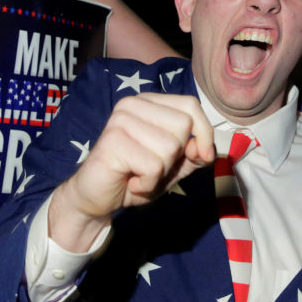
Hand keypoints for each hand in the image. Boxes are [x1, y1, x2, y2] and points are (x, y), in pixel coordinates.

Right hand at [49, 93, 214, 251]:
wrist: (97, 198)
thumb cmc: (136, 176)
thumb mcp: (174, 165)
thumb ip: (195, 153)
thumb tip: (204, 148)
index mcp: (149, 103)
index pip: (190, 105)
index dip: (203, 132)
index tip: (200, 156)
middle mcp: (133, 104)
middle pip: (183, 125)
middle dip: (175, 156)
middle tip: (151, 166)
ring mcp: (121, 120)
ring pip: (170, 147)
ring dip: (160, 172)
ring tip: (139, 174)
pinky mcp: (113, 140)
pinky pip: (153, 166)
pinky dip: (147, 183)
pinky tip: (131, 182)